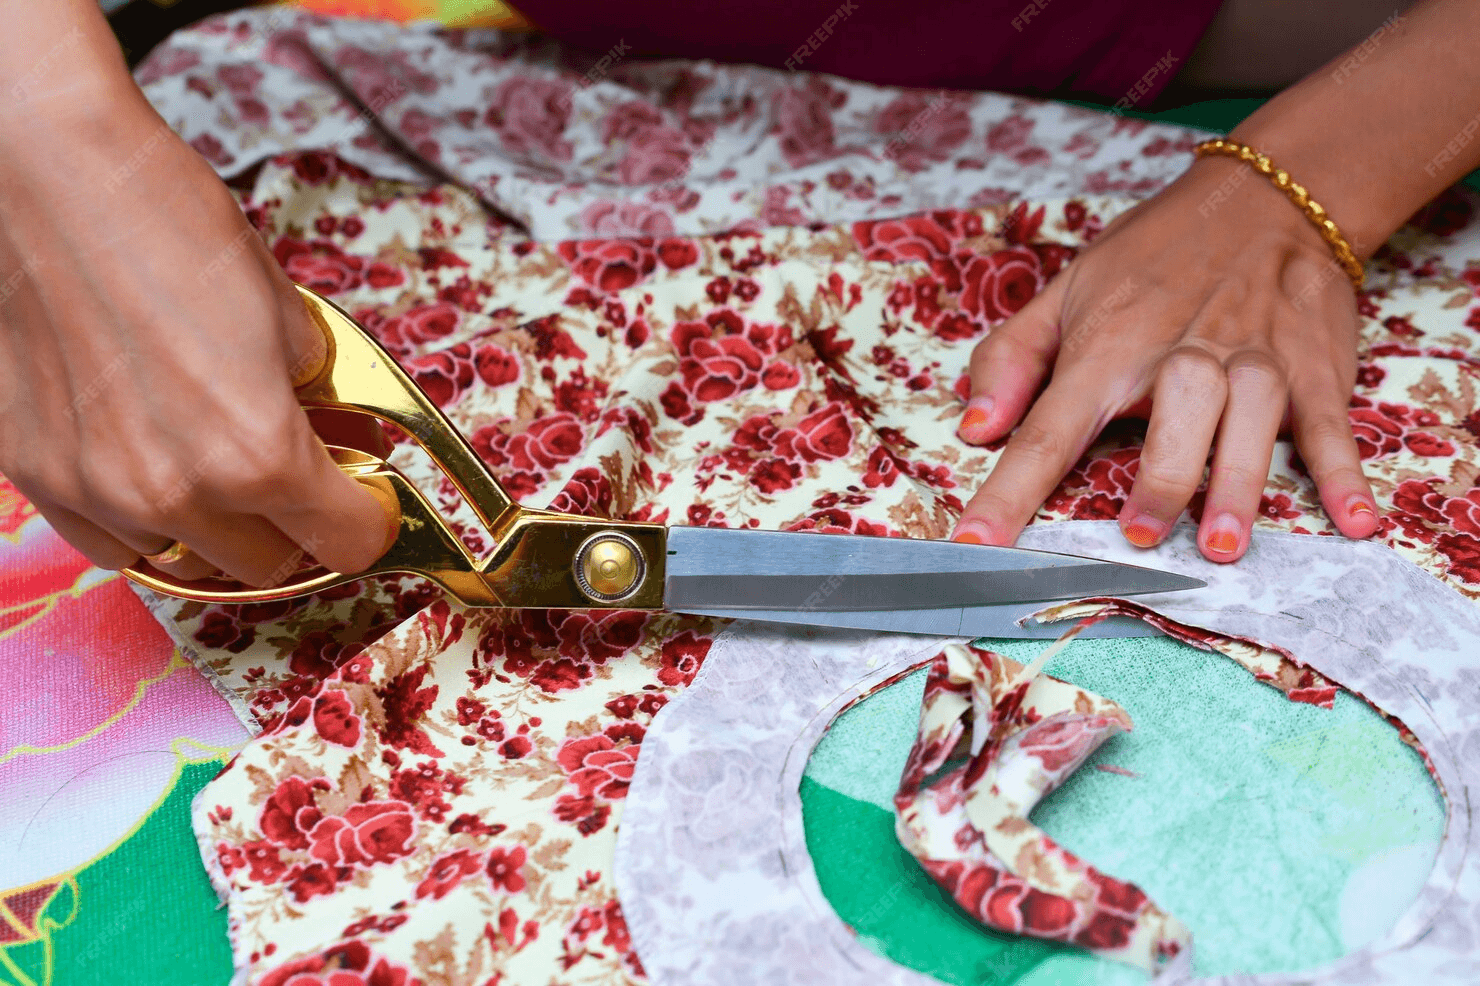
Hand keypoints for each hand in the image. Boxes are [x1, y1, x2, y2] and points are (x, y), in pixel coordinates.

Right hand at [0, 85, 397, 585]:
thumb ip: (315, 391)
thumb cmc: (166, 222)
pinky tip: (151, 468)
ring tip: (218, 468)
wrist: (42, 176)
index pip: (349, 544)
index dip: (368, 519)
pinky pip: (109, 541)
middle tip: (297, 480)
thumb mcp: (286, 311)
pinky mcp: (34, 474)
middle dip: (296, 527)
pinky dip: (142, 522)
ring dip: (217, 529)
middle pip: (270, 567)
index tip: (366, 497)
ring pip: (186, 562)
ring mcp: (98, 491)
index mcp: (259, 455)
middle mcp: (178, 493)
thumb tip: (332, 428)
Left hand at [951, 154, 1378, 562]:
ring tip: (1219, 545)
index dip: (1009, 489)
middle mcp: (1184, 354)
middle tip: (1136, 535)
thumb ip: (1011, 359)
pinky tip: (1353, 520)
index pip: (1049, 425)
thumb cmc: (1153, 258)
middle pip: (1174, 416)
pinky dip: (1344, 472)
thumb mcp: (1065, 291)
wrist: (1267, 195)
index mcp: (1108, 346)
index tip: (976, 544)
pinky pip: (1331, 424)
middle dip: (1157, 477)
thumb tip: (973, 429)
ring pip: (1251, 419)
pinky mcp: (1315, 370)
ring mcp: (1256, 360)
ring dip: (1236, 482)